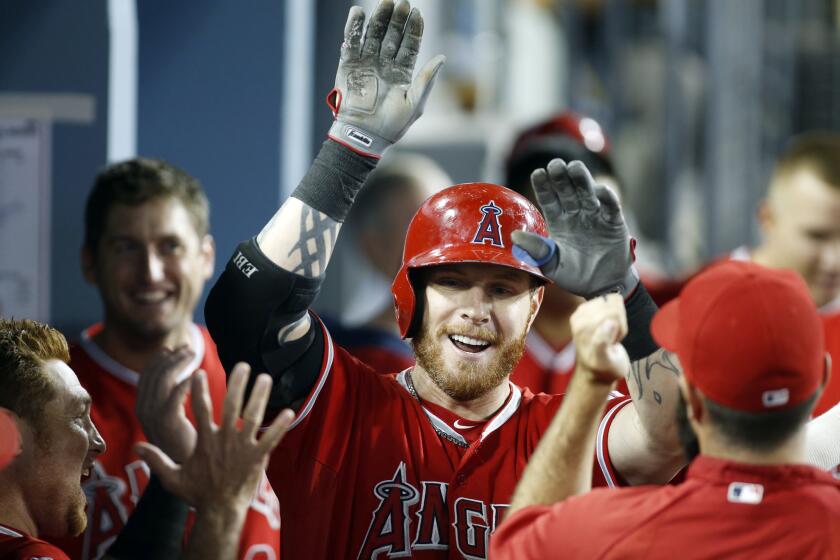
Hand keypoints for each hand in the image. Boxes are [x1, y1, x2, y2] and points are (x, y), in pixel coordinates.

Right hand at [135, 363, 294, 511]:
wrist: (220, 512)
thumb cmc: (198, 493)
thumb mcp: (172, 477)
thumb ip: (156, 460)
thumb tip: (135, 447)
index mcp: (205, 441)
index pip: (201, 409)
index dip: (198, 389)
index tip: (199, 371)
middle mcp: (224, 440)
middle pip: (231, 405)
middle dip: (237, 383)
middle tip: (243, 365)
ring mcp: (242, 448)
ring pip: (253, 417)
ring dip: (260, 396)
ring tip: (266, 377)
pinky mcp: (258, 458)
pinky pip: (271, 438)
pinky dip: (280, 425)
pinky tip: (290, 411)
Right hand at [136, 346, 196, 462]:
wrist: (189, 478)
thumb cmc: (186, 447)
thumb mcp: (172, 420)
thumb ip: (170, 399)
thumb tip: (177, 374)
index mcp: (143, 409)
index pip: (146, 376)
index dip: (159, 360)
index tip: (173, 348)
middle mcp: (144, 411)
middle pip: (154, 374)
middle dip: (170, 357)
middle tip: (187, 347)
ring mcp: (154, 417)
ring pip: (162, 381)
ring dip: (177, 363)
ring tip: (193, 354)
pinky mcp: (168, 423)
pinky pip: (174, 396)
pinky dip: (184, 382)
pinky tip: (196, 374)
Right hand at [327, 0, 444, 157]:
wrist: (364, 136)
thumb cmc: (392, 126)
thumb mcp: (415, 104)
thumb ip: (426, 80)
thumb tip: (442, 57)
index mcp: (402, 73)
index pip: (409, 45)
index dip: (414, 30)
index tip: (417, 13)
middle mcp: (384, 65)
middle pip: (392, 36)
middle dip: (397, 20)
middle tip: (402, 3)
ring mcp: (366, 64)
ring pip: (373, 35)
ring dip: (378, 18)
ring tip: (384, 2)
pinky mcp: (349, 66)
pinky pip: (351, 43)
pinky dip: (354, 27)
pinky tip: (358, 13)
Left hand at [511, 159, 638, 297]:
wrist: (604, 286)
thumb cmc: (576, 275)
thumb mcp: (552, 265)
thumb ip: (537, 250)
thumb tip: (514, 236)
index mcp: (558, 221)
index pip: (549, 199)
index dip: (544, 186)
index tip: (538, 174)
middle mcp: (576, 214)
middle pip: (567, 191)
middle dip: (561, 177)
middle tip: (555, 165)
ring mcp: (595, 216)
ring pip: (587, 193)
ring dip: (582, 180)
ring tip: (574, 167)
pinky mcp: (614, 222)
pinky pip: (611, 207)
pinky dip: (606, 197)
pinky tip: (600, 190)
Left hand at [570, 294, 629, 383]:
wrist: (597, 371)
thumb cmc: (603, 368)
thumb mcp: (603, 361)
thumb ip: (602, 343)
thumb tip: (608, 323)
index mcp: (580, 324)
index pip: (613, 311)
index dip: (619, 327)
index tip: (612, 342)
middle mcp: (580, 314)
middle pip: (615, 307)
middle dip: (619, 324)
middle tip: (612, 341)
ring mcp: (586, 310)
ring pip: (616, 304)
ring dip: (619, 321)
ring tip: (611, 338)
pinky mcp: (593, 308)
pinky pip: (615, 303)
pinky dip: (618, 318)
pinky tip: (611, 332)